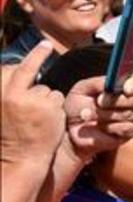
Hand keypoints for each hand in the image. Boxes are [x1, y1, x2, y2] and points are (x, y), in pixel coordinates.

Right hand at [1, 42, 64, 167]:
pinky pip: (57, 98)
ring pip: (45, 89)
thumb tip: (18, 70)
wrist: (20, 158)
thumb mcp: (4, 110)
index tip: (41, 43)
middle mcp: (11, 93)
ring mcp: (31, 98)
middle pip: (27, 69)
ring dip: (45, 99)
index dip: (28, 57)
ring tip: (37, 118)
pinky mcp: (49, 106)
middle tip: (45, 45)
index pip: (11, 69)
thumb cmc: (11, 136)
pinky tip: (48, 120)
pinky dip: (56, 108)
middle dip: (38, 54)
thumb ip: (10, 91)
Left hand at [63, 76, 132, 160]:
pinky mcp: (129, 132)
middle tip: (99, 102)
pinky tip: (99, 127)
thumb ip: (97, 84)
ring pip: (127, 114)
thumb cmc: (78, 106)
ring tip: (86, 115)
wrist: (72, 128)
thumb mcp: (81, 89)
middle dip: (116, 101)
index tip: (126, 88)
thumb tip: (109, 83)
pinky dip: (109, 127)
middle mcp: (131, 102)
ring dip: (104, 114)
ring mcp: (132, 118)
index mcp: (121, 87)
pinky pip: (126, 128)